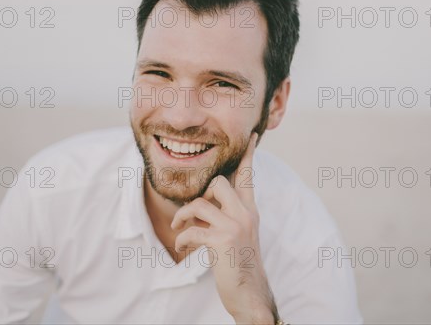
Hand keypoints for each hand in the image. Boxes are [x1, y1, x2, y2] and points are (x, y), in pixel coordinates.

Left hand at [171, 133, 276, 323]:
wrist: (250, 294)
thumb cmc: (238, 264)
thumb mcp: (236, 235)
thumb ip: (225, 215)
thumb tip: (201, 204)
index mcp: (250, 210)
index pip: (248, 176)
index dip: (248, 155)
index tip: (252, 137)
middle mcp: (246, 214)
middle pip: (218, 182)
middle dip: (200, 196)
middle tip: (193, 216)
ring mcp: (236, 226)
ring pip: (201, 203)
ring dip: (183, 216)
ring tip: (179, 229)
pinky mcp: (223, 241)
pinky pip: (192, 230)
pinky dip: (182, 239)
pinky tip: (184, 250)